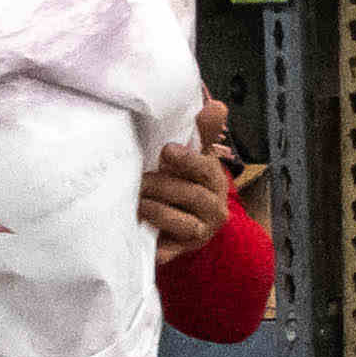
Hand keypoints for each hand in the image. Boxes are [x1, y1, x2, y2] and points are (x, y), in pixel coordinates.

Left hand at [137, 110, 252, 264]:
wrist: (193, 223)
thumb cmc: (187, 182)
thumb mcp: (196, 157)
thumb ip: (202, 132)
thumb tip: (217, 105)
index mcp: (215, 180)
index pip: (205, 169)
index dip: (187, 160)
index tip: (166, 151)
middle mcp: (214, 207)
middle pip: (192, 195)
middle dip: (163, 187)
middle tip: (139, 181)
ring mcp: (200, 230)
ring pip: (183, 222)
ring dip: (157, 211)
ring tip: (137, 203)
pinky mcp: (184, 249)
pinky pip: (172, 251)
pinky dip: (162, 250)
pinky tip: (148, 246)